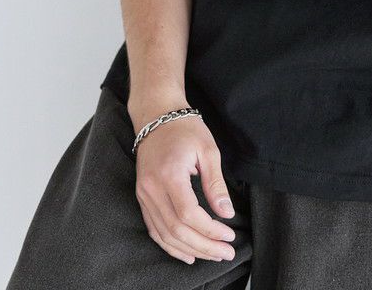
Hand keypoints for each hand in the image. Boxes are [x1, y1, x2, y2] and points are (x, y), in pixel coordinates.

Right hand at [131, 112, 237, 265]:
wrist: (156, 115)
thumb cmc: (185, 128)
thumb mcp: (207, 150)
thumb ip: (215, 184)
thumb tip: (226, 213)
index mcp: (169, 174)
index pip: (188, 214)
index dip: (209, 230)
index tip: (229, 236)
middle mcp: (151, 188)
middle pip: (176, 229)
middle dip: (203, 245)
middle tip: (226, 253)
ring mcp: (143, 194)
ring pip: (164, 234)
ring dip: (189, 249)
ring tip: (212, 255)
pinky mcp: (142, 197)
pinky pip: (154, 229)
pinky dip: (170, 244)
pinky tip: (187, 253)